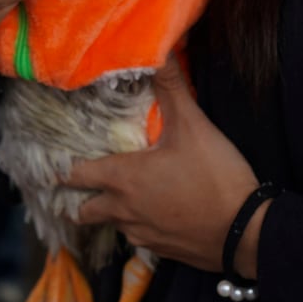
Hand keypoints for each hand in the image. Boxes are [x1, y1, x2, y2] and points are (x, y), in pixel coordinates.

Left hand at [68, 58, 266, 277]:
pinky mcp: (161, 251)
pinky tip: (156, 212)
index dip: (62, 169)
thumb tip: (159, 50)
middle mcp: (123, 210)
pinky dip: (139, 226)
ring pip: (112, 224)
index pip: (75, 175)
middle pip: (83, 211)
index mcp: (122, 178)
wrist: (246, 232)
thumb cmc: (214, 176)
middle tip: (85, 184)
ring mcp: (141, 234)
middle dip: (79, 199)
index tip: (56, 163)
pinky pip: (138, 238)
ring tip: (122, 195)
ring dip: (111, 212)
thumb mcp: (193, 125)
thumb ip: (172, 87)